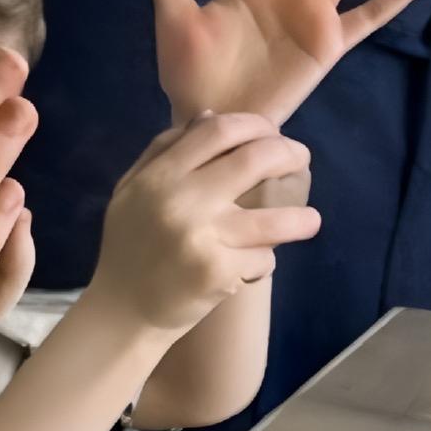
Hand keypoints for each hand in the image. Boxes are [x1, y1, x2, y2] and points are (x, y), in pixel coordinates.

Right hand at [84, 109, 320, 333]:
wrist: (120, 313)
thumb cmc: (130, 249)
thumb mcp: (132, 193)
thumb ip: (164, 153)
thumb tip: (210, 117)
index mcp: (158, 177)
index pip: (218, 131)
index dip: (255, 125)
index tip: (271, 134)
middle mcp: (180, 202)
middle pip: (255, 159)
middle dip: (288, 155)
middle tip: (299, 161)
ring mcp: (201, 238)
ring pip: (274, 218)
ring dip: (302, 219)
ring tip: (310, 221)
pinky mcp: (216, 273)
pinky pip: (261, 259)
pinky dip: (262, 263)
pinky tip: (250, 267)